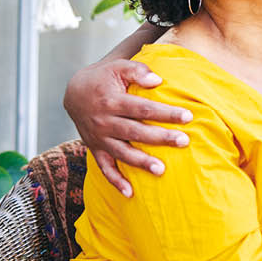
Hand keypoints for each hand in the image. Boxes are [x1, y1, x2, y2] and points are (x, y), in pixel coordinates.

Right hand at [63, 58, 191, 196]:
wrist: (74, 93)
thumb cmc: (104, 78)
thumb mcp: (118, 66)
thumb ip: (138, 70)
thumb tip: (157, 81)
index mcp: (112, 101)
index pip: (143, 109)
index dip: (165, 113)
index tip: (187, 116)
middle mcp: (104, 122)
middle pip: (136, 132)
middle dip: (161, 137)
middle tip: (184, 141)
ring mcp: (99, 138)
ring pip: (122, 153)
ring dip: (141, 163)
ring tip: (161, 170)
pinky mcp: (95, 149)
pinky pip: (104, 168)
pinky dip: (115, 182)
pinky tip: (130, 194)